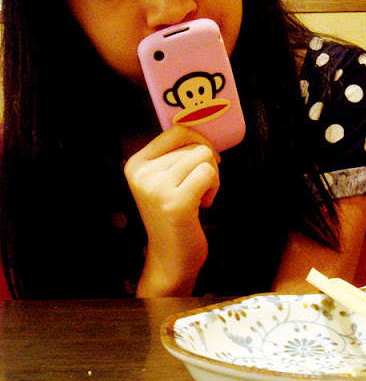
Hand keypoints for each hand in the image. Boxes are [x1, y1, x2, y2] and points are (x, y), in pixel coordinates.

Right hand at [124, 126, 220, 295]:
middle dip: (207, 165)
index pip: (177, 131)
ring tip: (200, 197)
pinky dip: (214, 188)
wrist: (171, 258)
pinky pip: (209, 174)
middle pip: (194, 145)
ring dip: (213, 177)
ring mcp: (156, 187)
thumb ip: (177, 154)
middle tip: (199, 189)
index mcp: (137, 163)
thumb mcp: (167, 179)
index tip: (205, 161)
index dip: (199, 141)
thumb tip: (203, 122)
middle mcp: (142, 173)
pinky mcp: (175, 202)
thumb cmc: (176, 216)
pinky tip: (203, 205)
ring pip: (204, 157)